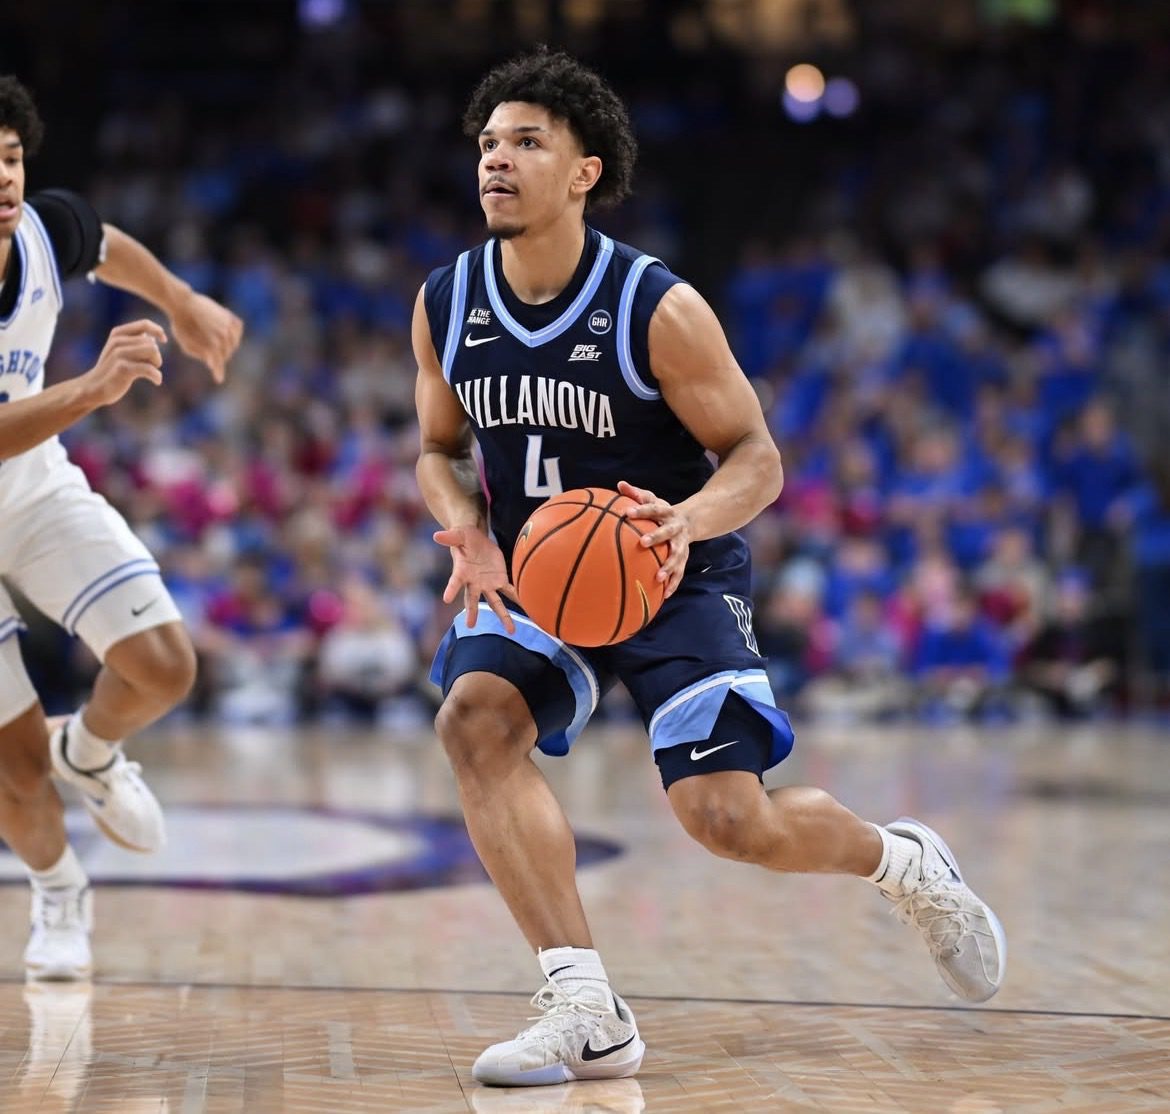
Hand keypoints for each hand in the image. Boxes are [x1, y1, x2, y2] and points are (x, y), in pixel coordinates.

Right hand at [80, 320, 166, 406]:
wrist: (94, 388)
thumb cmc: (112, 370)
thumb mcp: (120, 351)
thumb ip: (135, 342)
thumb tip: (154, 337)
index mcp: (117, 334)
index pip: (144, 324)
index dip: (158, 331)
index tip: (163, 340)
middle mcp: (117, 341)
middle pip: (152, 343)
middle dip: (156, 356)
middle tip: (151, 367)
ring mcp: (119, 354)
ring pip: (153, 351)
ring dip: (156, 364)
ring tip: (151, 373)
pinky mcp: (123, 368)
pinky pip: (149, 369)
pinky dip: (157, 376)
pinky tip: (157, 381)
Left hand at [169, 290, 243, 383]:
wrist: (182, 303)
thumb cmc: (181, 325)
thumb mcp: (187, 344)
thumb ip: (201, 355)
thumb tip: (212, 364)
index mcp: (214, 345)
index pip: (219, 362)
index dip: (218, 371)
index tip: (218, 379)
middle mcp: (224, 336)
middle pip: (227, 353)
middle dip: (221, 357)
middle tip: (214, 358)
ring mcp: (228, 325)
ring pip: (234, 342)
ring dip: (228, 346)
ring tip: (219, 346)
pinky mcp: (228, 315)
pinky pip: (238, 327)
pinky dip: (235, 332)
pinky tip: (227, 332)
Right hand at [433, 524, 518, 632]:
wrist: (476, 540)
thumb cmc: (464, 537)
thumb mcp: (459, 534)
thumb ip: (450, 536)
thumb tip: (437, 535)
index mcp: (461, 572)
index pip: (454, 582)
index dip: (451, 590)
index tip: (446, 599)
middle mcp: (474, 583)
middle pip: (473, 600)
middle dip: (472, 612)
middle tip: (470, 625)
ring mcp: (487, 584)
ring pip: (496, 603)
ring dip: (503, 616)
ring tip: (511, 631)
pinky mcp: (500, 580)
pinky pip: (510, 591)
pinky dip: (519, 598)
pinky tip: (529, 608)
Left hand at [617, 480, 690, 598]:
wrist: (690, 521)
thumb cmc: (662, 511)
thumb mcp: (653, 500)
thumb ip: (636, 493)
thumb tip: (620, 484)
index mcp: (666, 512)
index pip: (653, 509)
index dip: (641, 510)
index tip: (627, 512)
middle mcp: (675, 528)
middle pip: (666, 532)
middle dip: (656, 537)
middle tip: (642, 542)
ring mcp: (681, 544)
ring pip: (676, 556)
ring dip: (668, 567)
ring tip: (658, 577)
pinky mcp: (683, 558)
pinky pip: (680, 573)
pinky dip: (673, 584)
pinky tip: (664, 595)